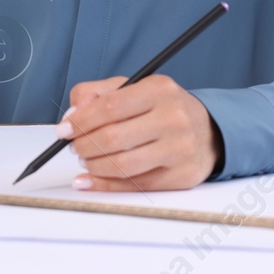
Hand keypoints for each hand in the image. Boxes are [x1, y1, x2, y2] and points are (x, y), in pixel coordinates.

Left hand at [58, 74, 221, 191]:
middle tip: (75, 146)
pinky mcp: (180, 176)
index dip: (80, 121)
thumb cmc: (164, 109)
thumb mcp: (134, 88)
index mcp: (160, 90)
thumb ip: (97, 94)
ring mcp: (179, 149)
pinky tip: (88, 180)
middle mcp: (173, 118)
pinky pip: (134, 185)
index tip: (64, 130)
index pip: (110, 107)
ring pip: (122, 165)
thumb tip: (72, 116)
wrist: (208, 131)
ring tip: (87, 160)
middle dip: (84, 145)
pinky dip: (104, 185)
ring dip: (93, 166)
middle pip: (113, 138)